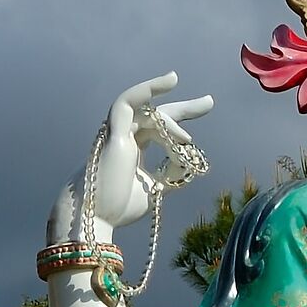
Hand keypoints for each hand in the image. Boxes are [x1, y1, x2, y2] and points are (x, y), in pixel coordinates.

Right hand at [46, 72, 213, 244]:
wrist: (95, 217)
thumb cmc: (119, 206)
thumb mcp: (155, 188)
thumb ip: (171, 172)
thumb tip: (189, 159)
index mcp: (134, 149)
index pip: (161, 129)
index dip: (182, 124)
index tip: (204, 122)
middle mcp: (125, 137)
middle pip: (158, 113)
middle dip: (185, 108)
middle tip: (210, 102)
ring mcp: (117, 133)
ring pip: (149, 112)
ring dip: (172, 121)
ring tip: (186, 140)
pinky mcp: (113, 132)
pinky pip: (128, 102)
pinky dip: (147, 91)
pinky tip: (170, 89)